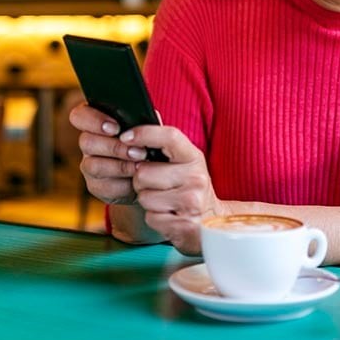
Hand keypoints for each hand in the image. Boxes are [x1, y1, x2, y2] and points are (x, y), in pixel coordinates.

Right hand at [69, 103, 146, 205]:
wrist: (151, 174)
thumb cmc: (147, 144)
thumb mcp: (146, 129)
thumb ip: (142, 121)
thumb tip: (147, 118)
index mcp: (95, 123)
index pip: (79, 116)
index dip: (94, 121)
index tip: (116, 127)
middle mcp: (87, 143)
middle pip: (86, 142)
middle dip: (114, 147)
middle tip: (138, 151)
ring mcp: (89, 166)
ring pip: (93, 165)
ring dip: (120, 166)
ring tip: (140, 165)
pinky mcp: (95, 186)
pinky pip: (104, 186)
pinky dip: (124, 184)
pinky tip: (137, 181)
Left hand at [121, 125, 229, 254]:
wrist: (213, 222)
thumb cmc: (190, 188)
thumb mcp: (185, 163)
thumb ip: (167, 143)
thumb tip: (151, 113)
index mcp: (194, 158)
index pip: (170, 136)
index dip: (144, 133)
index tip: (126, 136)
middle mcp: (196, 178)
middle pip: (143, 173)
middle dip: (141, 181)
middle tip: (155, 185)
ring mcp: (191, 203)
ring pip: (144, 197)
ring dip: (147, 201)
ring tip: (164, 201)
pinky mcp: (184, 226)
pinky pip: (150, 218)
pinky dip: (154, 218)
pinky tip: (168, 215)